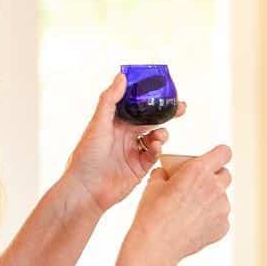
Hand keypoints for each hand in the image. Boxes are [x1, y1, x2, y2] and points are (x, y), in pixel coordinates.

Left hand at [61, 72, 185, 215]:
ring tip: (160, 135)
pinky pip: (154, 155)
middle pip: (150, 120)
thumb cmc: (86, 156)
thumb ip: (110, 100)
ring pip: (155, 137)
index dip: (150, 98)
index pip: (136, 105)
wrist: (86, 189)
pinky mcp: (139, 168)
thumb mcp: (98, 123)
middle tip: (180, 108)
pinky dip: (157, 149)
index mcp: (114, 122)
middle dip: (166, 114)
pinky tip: (155, 148)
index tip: (165, 90)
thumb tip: (122, 76)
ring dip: (161, 133)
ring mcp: (133, 151)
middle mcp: (125, 135)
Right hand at [128, 144, 231, 262]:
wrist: (156, 245)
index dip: (219, 155)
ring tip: (191, 211)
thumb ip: (165, 173)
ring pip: (222, 198)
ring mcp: (222, 208)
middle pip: (226, 175)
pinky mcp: (223, 226)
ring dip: (211, 200)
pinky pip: (220, 218)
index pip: (224, 153)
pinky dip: (211, 219)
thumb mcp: (154, 184)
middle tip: (199, 186)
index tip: (214, 160)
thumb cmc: (153, 214)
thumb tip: (166, 172)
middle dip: (215, 178)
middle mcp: (215, 187)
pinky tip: (193, 225)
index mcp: (199, 170)